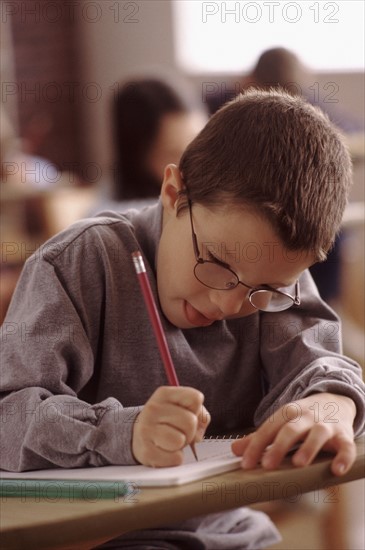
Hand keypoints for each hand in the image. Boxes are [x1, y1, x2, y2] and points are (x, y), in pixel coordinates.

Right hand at [132, 386, 210, 466]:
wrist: (138, 437)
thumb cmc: (167, 422)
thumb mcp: (181, 408)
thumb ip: (198, 414)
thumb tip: (198, 435)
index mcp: (164, 394)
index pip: (196, 398)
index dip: (196, 410)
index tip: (186, 414)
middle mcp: (153, 408)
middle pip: (190, 421)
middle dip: (190, 430)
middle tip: (178, 431)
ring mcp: (147, 429)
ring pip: (181, 440)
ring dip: (181, 445)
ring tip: (171, 441)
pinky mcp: (146, 451)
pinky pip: (176, 458)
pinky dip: (175, 458)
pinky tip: (165, 451)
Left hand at [232, 393, 355, 475]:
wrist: (335, 400)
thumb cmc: (303, 418)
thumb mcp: (281, 422)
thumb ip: (260, 438)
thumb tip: (235, 449)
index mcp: (287, 414)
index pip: (269, 428)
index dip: (256, 445)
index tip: (246, 463)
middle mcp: (306, 417)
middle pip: (291, 429)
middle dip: (278, 446)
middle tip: (267, 465)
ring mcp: (326, 425)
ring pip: (318, 434)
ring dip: (308, 448)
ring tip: (298, 464)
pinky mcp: (344, 435)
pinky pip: (346, 446)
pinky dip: (344, 457)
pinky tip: (337, 469)